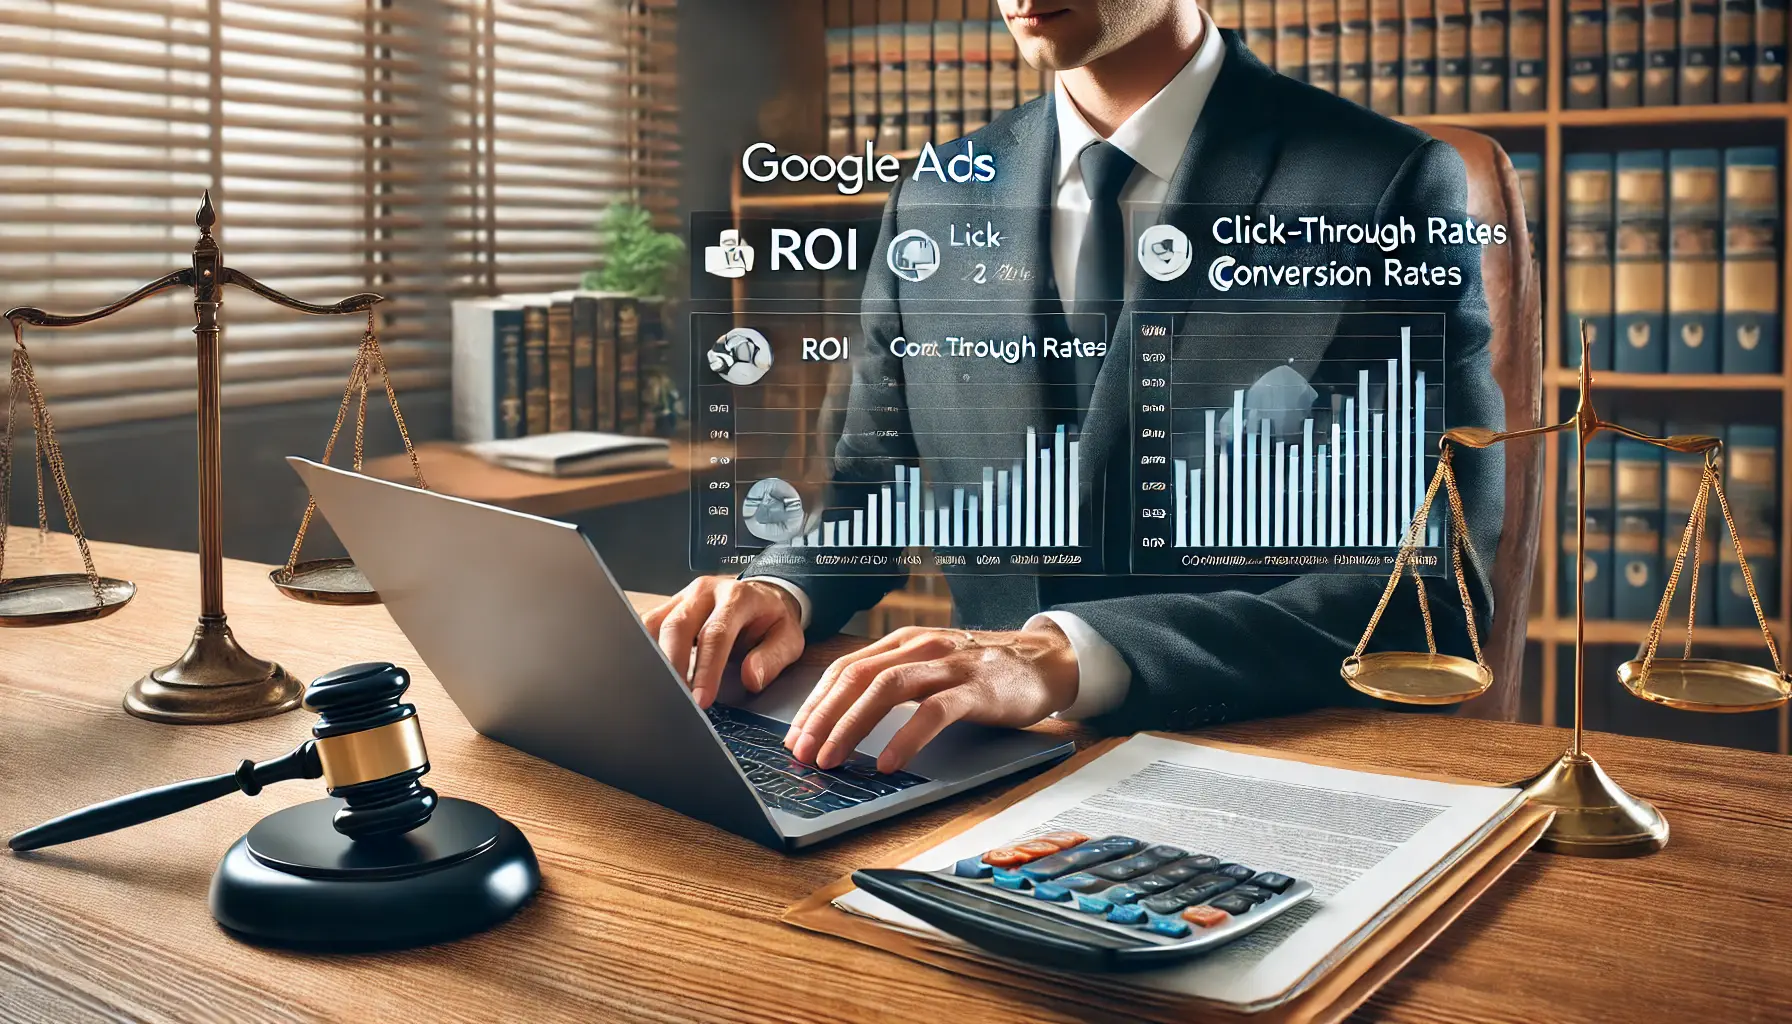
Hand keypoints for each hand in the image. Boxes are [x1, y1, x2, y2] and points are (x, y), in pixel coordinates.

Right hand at [642, 576, 805, 708]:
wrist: (763, 596)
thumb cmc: (772, 620)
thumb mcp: (788, 638)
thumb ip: (772, 658)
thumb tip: (750, 678)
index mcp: (738, 597)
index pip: (715, 634)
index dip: (706, 669)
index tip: (701, 699)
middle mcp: (706, 592)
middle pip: (678, 626)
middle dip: (673, 666)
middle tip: (674, 700)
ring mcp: (684, 596)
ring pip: (656, 624)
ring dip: (654, 659)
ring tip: (659, 690)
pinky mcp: (669, 606)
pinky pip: (649, 625)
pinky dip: (646, 650)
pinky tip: (650, 673)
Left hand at [783, 623, 1078, 773]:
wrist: (1044, 661)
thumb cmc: (982, 672)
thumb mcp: (931, 667)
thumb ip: (893, 682)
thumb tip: (842, 720)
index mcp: (903, 643)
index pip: (845, 669)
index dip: (815, 703)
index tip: (794, 736)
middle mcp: (920, 648)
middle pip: (857, 676)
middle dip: (823, 716)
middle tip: (802, 752)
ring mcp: (949, 666)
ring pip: (887, 688)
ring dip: (852, 725)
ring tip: (833, 758)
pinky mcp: (977, 689)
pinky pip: (934, 711)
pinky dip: (906, 737)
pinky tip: (888, 761)